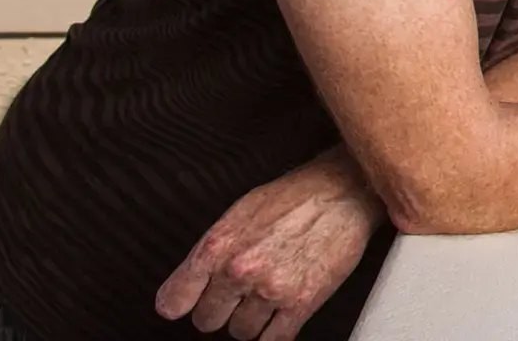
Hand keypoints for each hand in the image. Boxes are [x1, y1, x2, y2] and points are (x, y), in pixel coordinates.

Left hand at [156, 150, 386, 339]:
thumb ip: (210, 252)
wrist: (344, 191)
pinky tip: (280, 313)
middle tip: (238, 293)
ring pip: (241, 332)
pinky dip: (275, 332)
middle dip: (221, 309)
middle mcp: (240, 270)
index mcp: (218, 246)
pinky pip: (274, 340)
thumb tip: (186, 286)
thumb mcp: (238, 213)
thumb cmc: (294, 198)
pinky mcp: (302, 303)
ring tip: (266, 296)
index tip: (188, 304)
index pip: (174, 301)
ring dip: (251, 320)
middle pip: (207, 321)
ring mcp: (270, 290)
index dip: (182, 303)